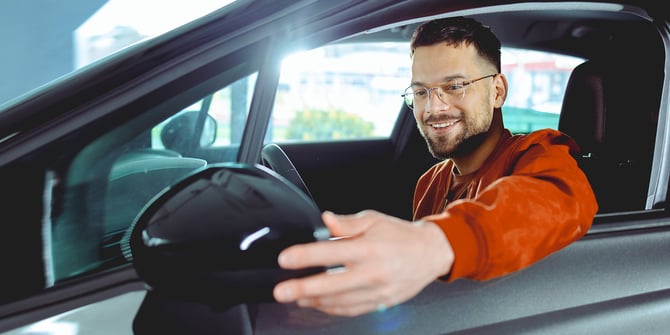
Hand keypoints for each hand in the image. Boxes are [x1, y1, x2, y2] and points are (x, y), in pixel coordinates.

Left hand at [272, 210, 453, 315]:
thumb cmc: (401, 235)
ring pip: (339, 301)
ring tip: (296, 297)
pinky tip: (318, 303)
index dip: (306, 256)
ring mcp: (377, 291)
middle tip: (281, 291)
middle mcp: (373, 272)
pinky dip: (332, 308)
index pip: (332, 252)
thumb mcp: (374, 220)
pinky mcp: (381, 302)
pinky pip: (351, 309)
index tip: (286, 259)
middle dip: (303, 289)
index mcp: (370, 248)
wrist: (431, 253)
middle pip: (332, 284)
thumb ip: (347, 223)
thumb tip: (325, 220)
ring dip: (314, 301)